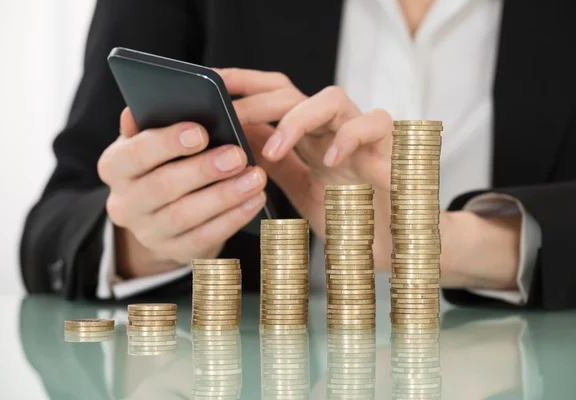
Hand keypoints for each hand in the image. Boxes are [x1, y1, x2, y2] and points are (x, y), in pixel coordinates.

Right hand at [97, 108, 266, 277]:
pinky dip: (233, 218)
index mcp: (114, 167)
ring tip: (256, 176)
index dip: (167, 143)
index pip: (135, 154)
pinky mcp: (176, 252)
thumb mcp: (150, 141)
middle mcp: (124, 204)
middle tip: (238, 155)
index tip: (201, 132)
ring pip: (186, 215)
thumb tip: (137, 108)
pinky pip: (205, 237)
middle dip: (203, 170)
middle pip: (162, 187)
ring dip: (225, 195)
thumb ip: (149, 123)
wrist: (161, 215)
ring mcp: (148, 233)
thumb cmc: (161, 164)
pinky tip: (255, 200)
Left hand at [217, 68, 519, 290]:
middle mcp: (335, 131)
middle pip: (296, 91)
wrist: (400, 248)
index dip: (246, 83)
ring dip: (299, 117)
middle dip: (259, 99)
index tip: (214, 82)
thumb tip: (241, 138)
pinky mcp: (394, 150)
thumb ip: (278, 165)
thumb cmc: (355, 219)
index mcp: (312, 139)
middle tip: (231, 115)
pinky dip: (351, 136)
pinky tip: (330, 157)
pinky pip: (377, 125)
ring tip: (275, 148)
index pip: (276, 96)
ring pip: (334, 98)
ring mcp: (364, 138)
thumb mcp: (304, 191)